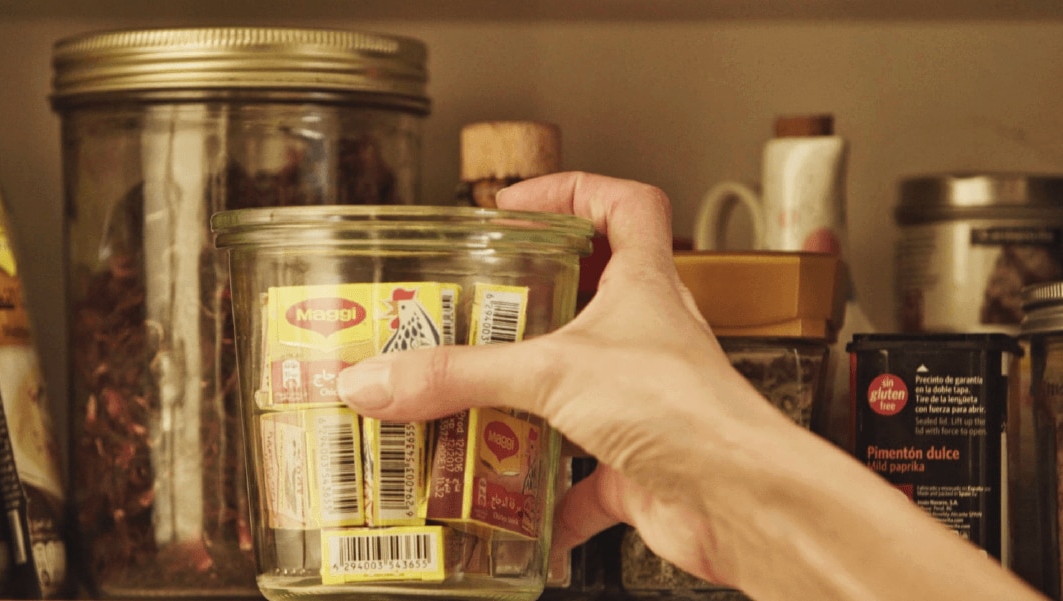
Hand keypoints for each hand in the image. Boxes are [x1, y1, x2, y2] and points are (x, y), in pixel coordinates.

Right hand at [336, 171, 797, 585]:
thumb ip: (460, 375)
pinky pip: (579, 479)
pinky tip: (506, 506)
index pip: (625, 206)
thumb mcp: (553, 372)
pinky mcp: (636, 466)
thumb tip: (378, 377)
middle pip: (587, 300)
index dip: (572, 192)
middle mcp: (646, 339)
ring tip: (465, 407)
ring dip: (522, 402)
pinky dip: (541, 496)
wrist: (739, 502)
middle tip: (467, 318)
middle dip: (524, 310)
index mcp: (643, 286)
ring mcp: (643, 403)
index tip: (516, 207)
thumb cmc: (688, 413)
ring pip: (574, 389)